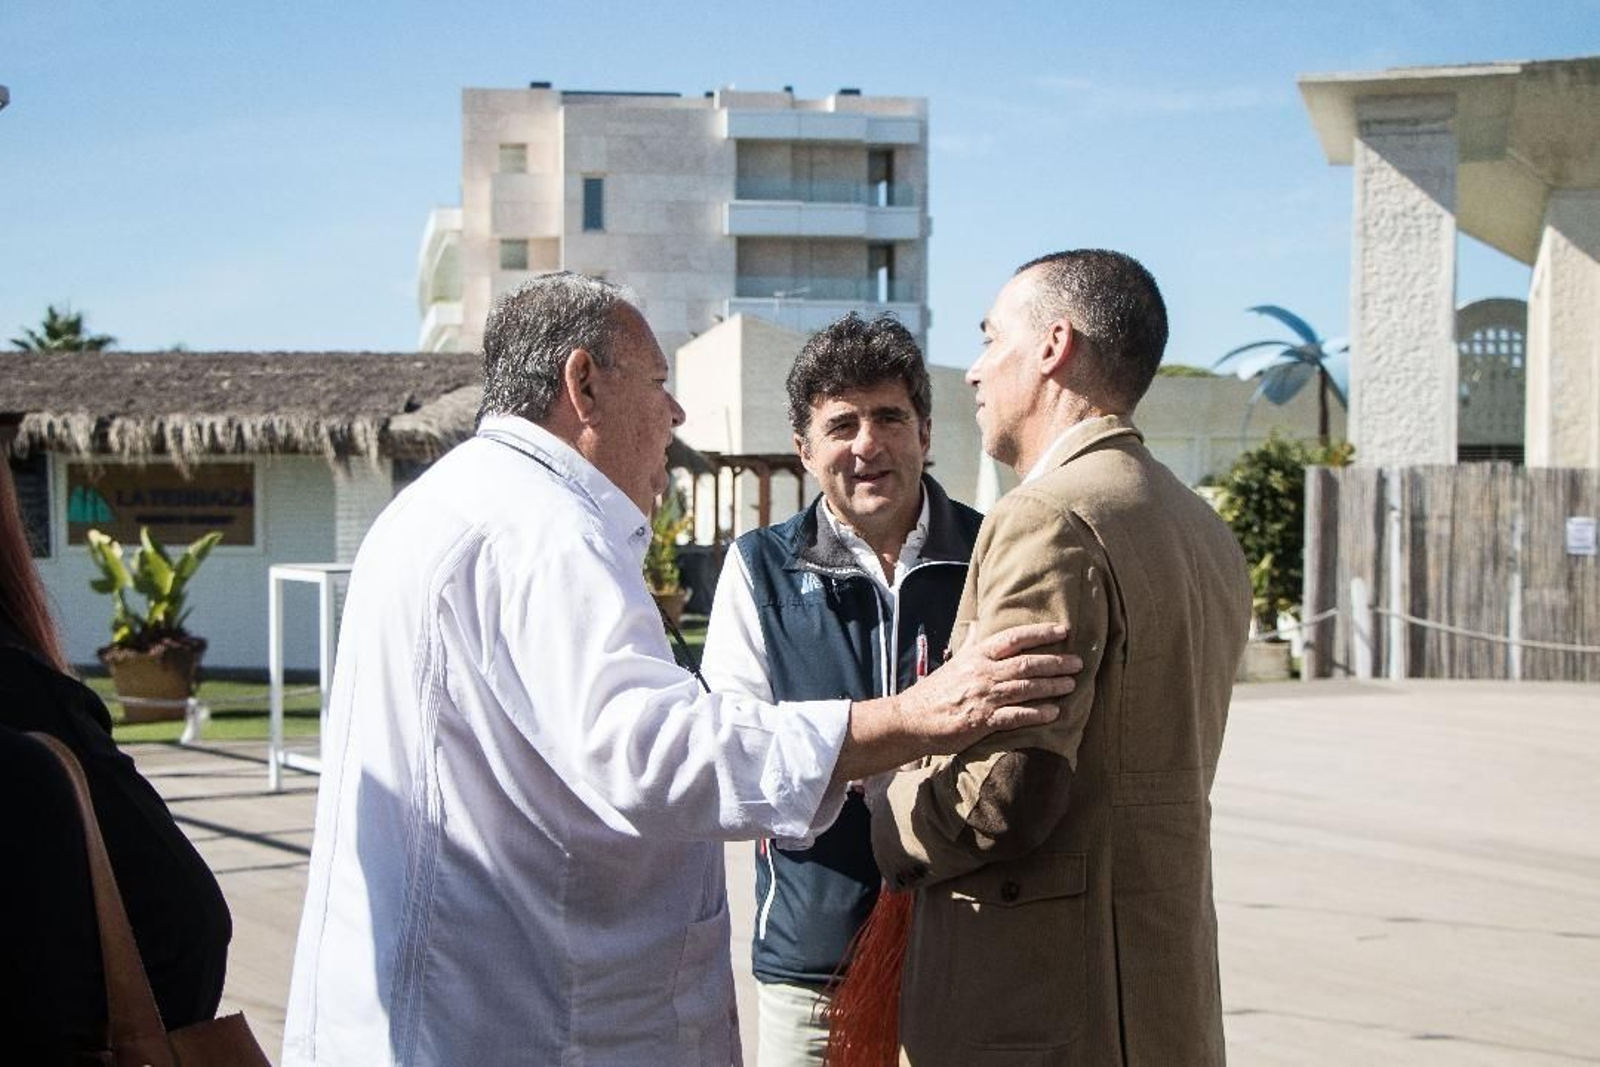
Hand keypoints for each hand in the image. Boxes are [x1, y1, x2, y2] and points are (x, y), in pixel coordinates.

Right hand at [898, 622, 1078, 753]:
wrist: (911, 719)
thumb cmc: (935, 691)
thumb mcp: (953, 662)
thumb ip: (969, 643)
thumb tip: (975, 623)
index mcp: (976, 655)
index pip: (1013, 637)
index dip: (1040, 633)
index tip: (1063, 630)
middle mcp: (982, 672)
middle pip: (1026, 662)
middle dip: (1056, 662)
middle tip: (1078, 662)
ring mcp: (983, 696)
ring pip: (1025, 687)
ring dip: (1052, 686)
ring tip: (1072, 685)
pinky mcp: (982, 721)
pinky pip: (1016, 715)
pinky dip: (1037, 714)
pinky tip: (1054, 713)